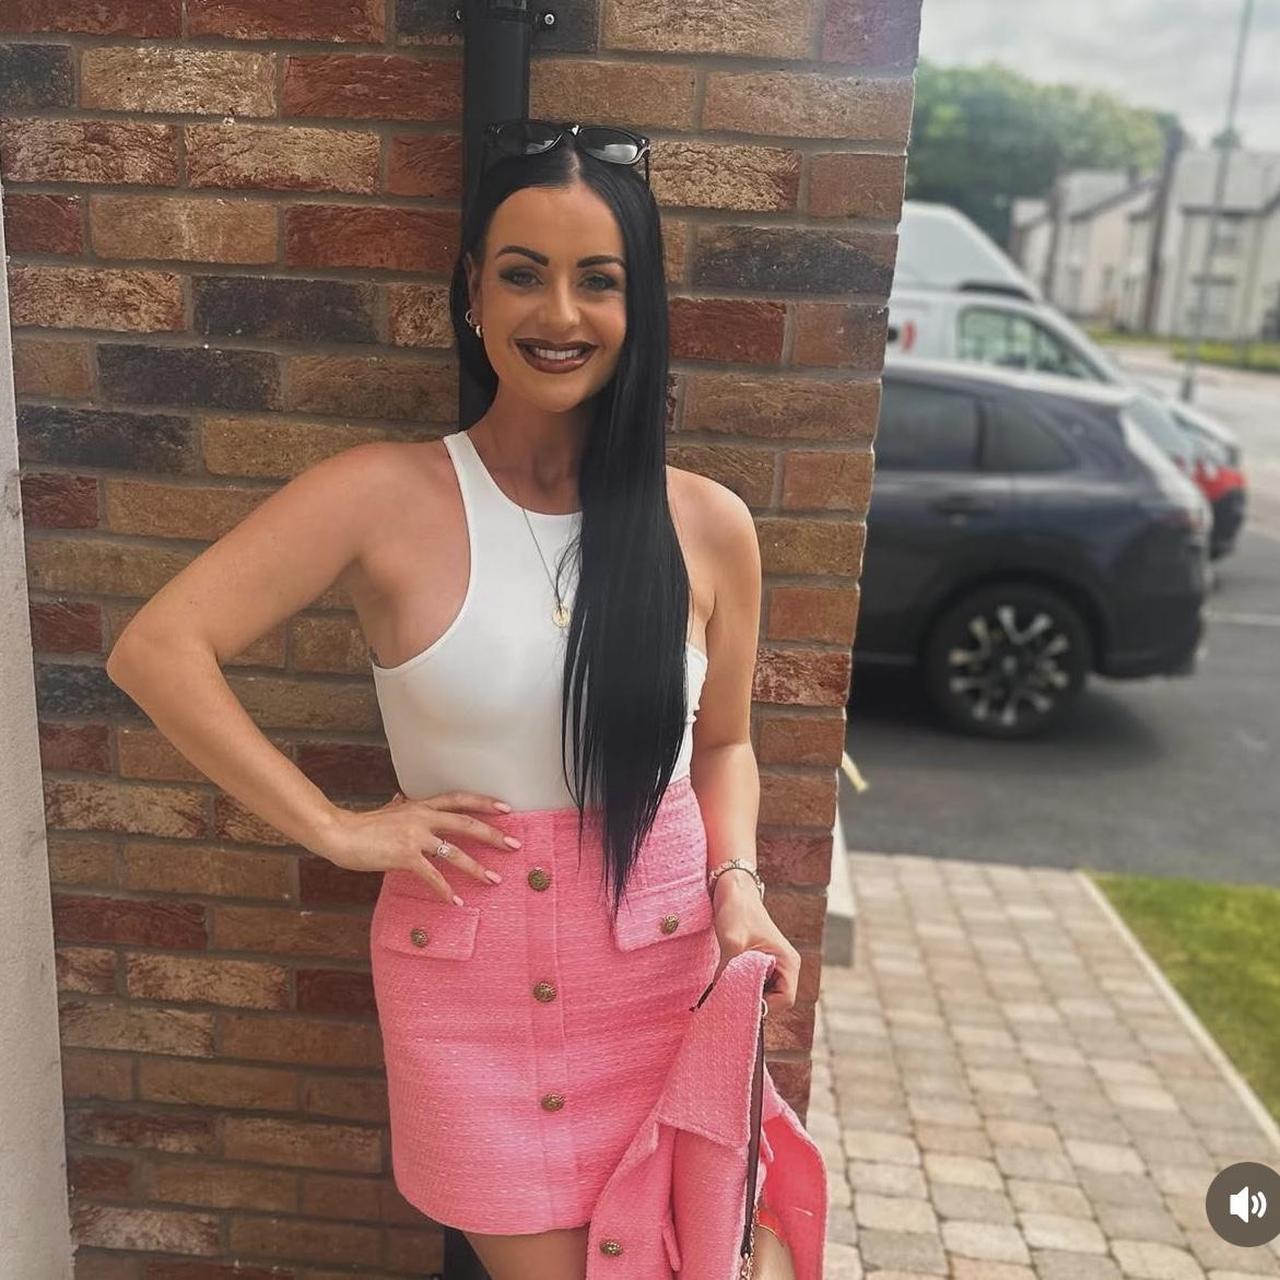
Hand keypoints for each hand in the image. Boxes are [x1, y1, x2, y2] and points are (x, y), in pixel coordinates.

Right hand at [315, 789, 518, 905]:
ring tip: (494, 880)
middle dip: (493, 835)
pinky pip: (432, 875)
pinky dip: (445, 890)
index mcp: (420, 806)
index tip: (506, 808)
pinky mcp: (405, 856)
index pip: (458, 799)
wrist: (339, 833)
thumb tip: (400, 796)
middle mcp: (422, 817)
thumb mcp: (386, 810)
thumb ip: (398, 805)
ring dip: (476, 868)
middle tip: (514, 845)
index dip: (483, 802)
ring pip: (455, 852)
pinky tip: (455, 902)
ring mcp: (415, 836)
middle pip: (466, 824)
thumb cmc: (361, 825)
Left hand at [709, 873, 800, 1016]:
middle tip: (730, 999)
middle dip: (754, 1001)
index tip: (741, 1004)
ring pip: (764, 993)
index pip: (786, 999)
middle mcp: (785, 965)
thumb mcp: (732, 942)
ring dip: (746, 994)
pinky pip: (755, 983)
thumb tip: (718, 997)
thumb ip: (729, 971)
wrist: (734, 890)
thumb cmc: (737, 911)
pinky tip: (725, 981)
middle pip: (776, 1000)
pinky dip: (741, 985)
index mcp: (787, 961)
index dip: (766, 1006)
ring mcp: (774, 964)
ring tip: (726, 989)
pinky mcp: (761, 963)